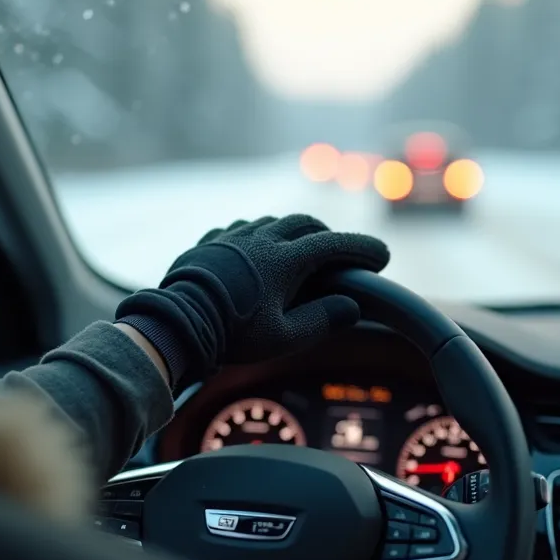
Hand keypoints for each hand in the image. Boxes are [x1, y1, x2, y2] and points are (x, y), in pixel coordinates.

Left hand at [114, 215, 389, 389]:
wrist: (177, 323)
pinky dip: (257, 236)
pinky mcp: (210, 242)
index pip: (334, 245)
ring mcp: (234, 236)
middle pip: (303, 223)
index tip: (381, 255)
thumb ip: (322, 320)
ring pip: (271, 222)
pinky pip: (241, 229)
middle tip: (339, 252)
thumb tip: (352, 306)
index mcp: (285, 259)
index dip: (362, 248)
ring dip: (291, 232)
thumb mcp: (284, 337)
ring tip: (297, 251)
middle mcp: (262, 238)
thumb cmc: (233, 334)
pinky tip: (255, 250)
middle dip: (326, 234)